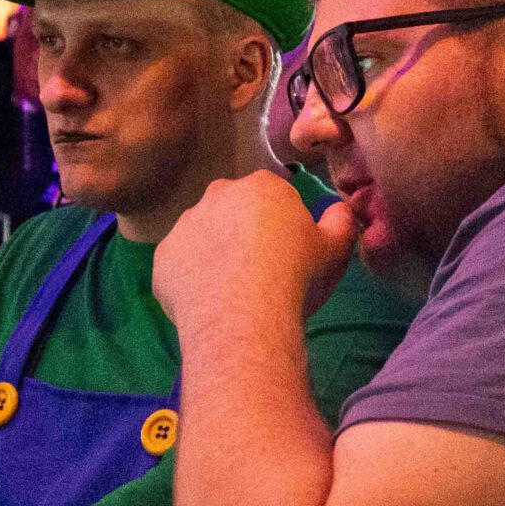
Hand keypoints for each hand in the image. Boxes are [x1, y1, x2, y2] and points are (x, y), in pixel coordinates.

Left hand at [154, 171, 354, 331]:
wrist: (243, 318)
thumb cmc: (295, 277)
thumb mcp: (336, 249)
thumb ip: (341, 221)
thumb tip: (339, 208)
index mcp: (262, 187)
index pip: (273, 197)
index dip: (282, 225)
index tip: (288, 253)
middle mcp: (218, 195)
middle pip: (234, 210)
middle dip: (243, 232)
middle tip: (260, 271)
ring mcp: (185, 225)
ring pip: (204, 235)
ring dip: (216, 254)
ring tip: (233, 291)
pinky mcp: (163, 257)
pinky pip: (181, 265)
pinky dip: (193, 279)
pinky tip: (210, 302)